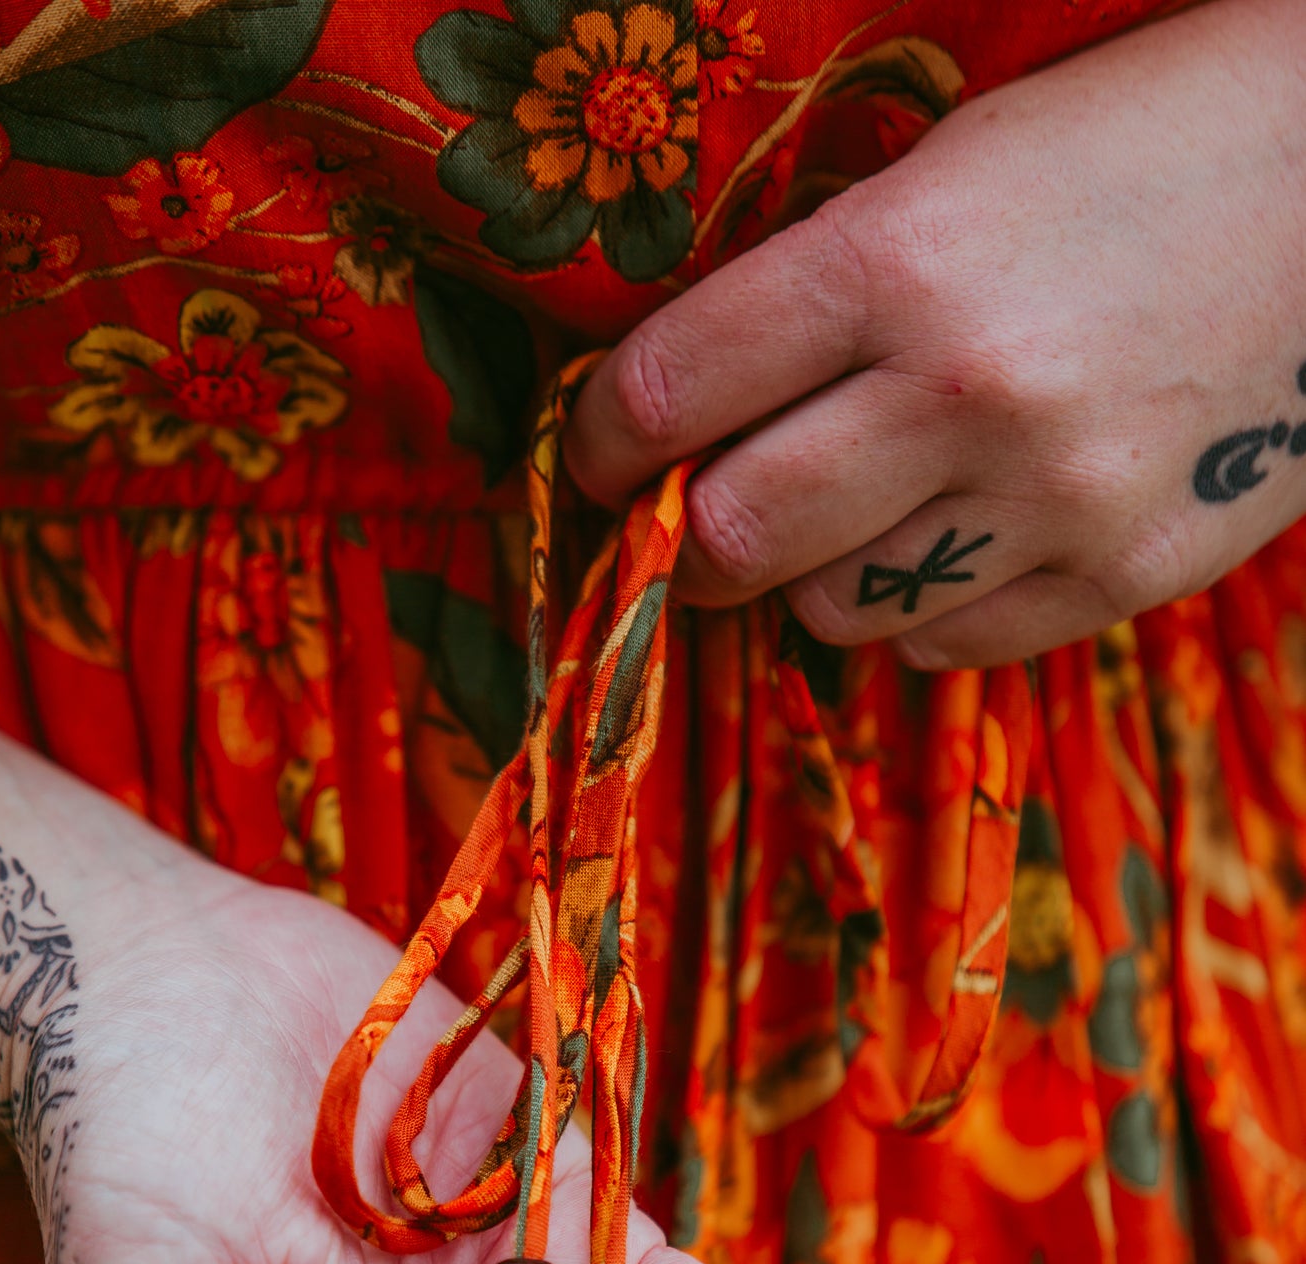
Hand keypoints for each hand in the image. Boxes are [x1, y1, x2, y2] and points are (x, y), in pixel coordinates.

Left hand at [565, 0, 1305, 668]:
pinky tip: (953, 540)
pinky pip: (952, 645)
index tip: (598, 457)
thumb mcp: (958, 165)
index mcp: (901, 258)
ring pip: (837, 610)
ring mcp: (1057, 500)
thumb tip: (689, 415)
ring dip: (811, 575)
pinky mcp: (1128, 572)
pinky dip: (921, 609)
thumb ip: (821, 290)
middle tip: (686, 527)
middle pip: (733, 538)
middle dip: (682, 544)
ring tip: (850, 516)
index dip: (600, 443)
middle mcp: (969, 393)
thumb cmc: (1142, 141)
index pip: (669, 393)